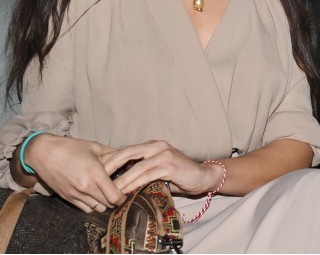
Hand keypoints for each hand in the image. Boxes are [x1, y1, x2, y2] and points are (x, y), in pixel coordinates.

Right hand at [20, 134, 124, 211]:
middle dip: (115, 200)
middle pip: (107, 204)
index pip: (114, 196)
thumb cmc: (72, 147)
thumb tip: (129, 159)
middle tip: (118, 192)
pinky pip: (84, 208)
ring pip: (96, 208)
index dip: (123, 197)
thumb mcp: (95, 147)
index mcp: (95, 174)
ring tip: (106, 194)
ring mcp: (75, 194)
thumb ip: (114, 155)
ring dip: (104, 204)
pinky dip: (92, 205)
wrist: (44, 153)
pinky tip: (94, 196)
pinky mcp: (67, 197)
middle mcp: (85, 187)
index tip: (126, 191)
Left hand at [101, 140, 221, 196]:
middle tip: (98, 178)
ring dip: (122, 180)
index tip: (97, 171)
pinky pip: (148, 175)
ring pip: (137, 167)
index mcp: (153, 145)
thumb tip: (117, 178)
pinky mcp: (171, 166)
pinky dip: (135, 184)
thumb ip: (142, 168)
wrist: (203, 176)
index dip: (111, 159)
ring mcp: (165, 155)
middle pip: (128, 152)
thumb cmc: (178, 174)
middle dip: (111, 165)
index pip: (127, 149)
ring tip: (110, 191)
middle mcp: (158, 146)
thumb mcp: (157, 168)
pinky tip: (126, 192)